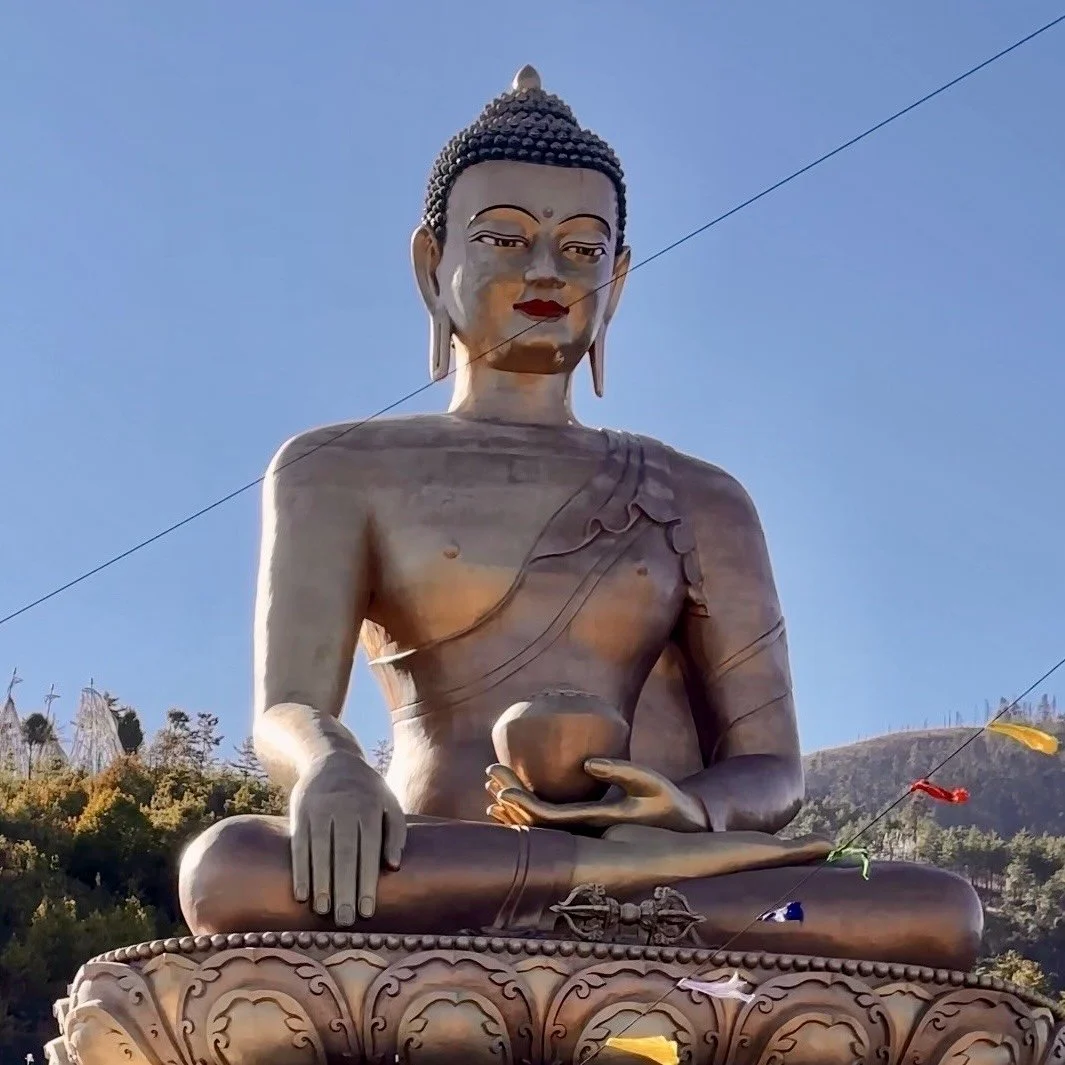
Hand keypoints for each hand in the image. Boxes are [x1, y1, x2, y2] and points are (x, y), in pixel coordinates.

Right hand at [289, 749, 405, 925]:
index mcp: (369, 807)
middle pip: (344, 854)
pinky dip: (300, 871)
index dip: (367, 881)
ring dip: (322, 885)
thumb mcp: (388, 802)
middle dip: (345, 889)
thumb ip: (395, 832)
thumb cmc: (367, 791)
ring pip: (320, 852)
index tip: (367, 911)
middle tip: (346, 921)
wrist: (332, 759)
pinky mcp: (299, 813)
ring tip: (325, 913)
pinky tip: (302, 895)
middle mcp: (344, 807)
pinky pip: (298, 846)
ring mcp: (319, 809)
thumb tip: (394, 866)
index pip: (369, 849)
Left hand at [486, 759, 708, 832]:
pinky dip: (530, 811)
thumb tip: (586, 762)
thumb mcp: (650, 782)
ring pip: (540, 826)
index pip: (548, 819)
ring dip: (516, 805)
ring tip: (493, 782)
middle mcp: (584, 835)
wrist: (685, 832)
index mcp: (595, 824)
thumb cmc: (669, 803)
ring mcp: (584, 834)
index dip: (523, 804)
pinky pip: (551, 823)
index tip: (501, 788)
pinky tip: (515, 798)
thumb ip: (621, 770)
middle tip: (490, 772)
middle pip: (536, 822)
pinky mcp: (587, 829)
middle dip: (511, 798)